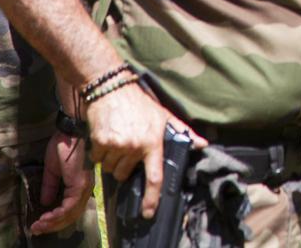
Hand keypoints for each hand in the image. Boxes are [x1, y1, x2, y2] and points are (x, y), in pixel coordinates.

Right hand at [28, 130, 92, 234]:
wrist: (70, 130)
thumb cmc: (64, 145)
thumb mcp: (53, 169)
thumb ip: (50, 186)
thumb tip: (46, 203)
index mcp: (80, 184)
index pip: (70, 209)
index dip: (54, 219)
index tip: (38, 224)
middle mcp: (85, 187)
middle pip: (71, 215)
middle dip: (52, 225)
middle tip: (36, 228)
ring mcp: (84, 186)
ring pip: (71, 213)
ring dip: (53, 222)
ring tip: (38, 225)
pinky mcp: (80, 183)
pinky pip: (70, 205)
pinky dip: (57, 214)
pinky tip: (45, 216)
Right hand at [86, 80, 206, 219]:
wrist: (111, 89)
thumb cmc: (139, 103)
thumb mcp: (164, 115)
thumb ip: (183, 132)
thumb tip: (202, 144)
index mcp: (153, 141)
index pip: (154, 176)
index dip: (151, 197)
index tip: (148, 211)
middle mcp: (135, 146)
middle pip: (125, 174)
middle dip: (125, 166)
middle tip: (128, 148)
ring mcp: (117, 145)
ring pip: (110, 168)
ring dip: (112, 160)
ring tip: (118, 141)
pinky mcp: (100, 143)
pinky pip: (97, 160)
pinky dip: (100, 153)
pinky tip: (106, 138)